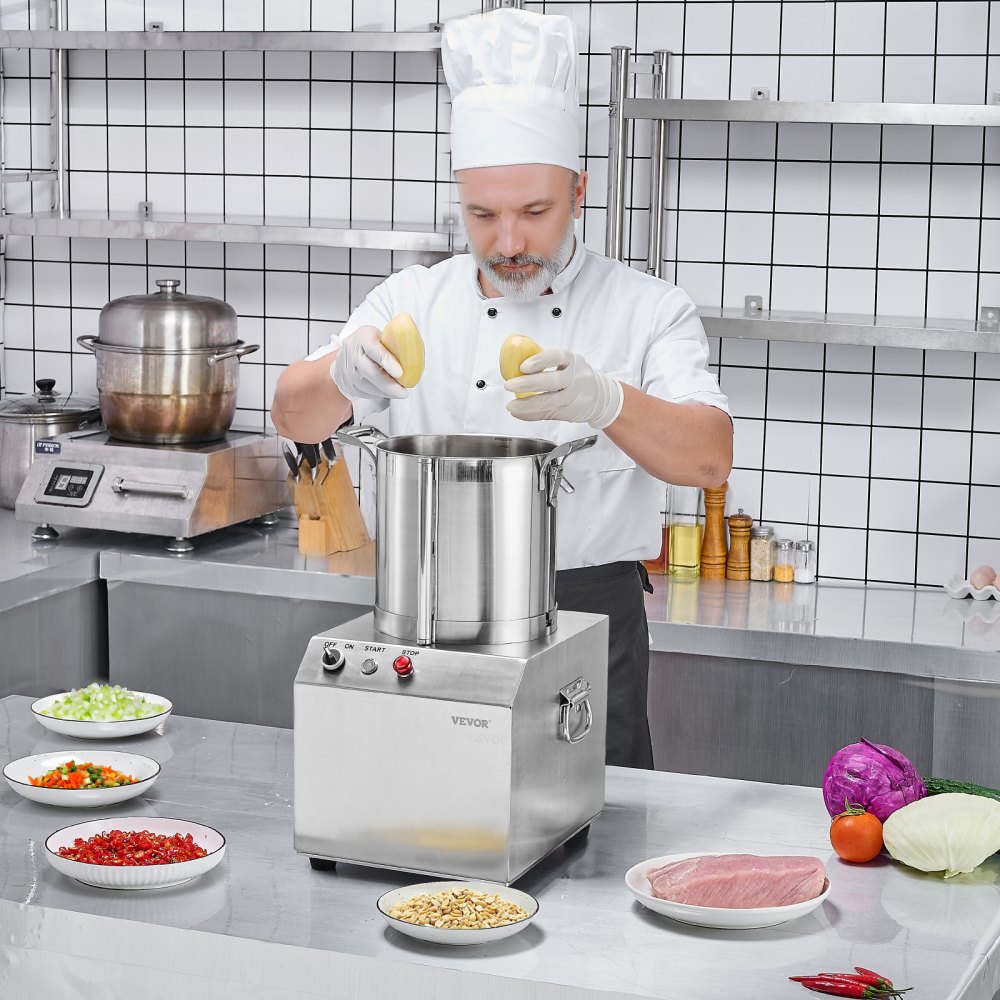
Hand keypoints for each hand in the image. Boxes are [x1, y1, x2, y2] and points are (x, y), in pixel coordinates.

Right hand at [330, 325, 408, 402]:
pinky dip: (378, 394)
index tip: (400, 372)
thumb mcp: (382, 336)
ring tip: (398, 392)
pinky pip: (364, 393)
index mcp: (363, 337)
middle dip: (388, 385)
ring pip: (366, 386)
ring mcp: (348, 369)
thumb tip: (414, 360)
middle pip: (369, 371)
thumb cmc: (370, 343)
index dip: (387, 361)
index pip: (374, 349)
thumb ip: (395, 345)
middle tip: (403, 392)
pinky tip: (387, 392)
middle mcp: (352, 352)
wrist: (348, 353)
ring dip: (385, 392)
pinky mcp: (348, 383)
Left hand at [504, 348, 623, 429]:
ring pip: (550, 402)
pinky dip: (531, 415)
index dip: (540, 360)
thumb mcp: (567, 362)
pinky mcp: (570, 412)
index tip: (523, 366)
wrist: (600, 396)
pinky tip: (519, 413)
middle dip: (528, 384)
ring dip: (527, 405)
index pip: (558, 356)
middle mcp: (576, 378)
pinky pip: (547, 414)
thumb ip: (545, 360)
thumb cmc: (575, 375)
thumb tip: (514, 352)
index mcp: (573, 360)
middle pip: (553, 382)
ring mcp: (574, 397)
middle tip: (509, 385)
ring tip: (511, 406)